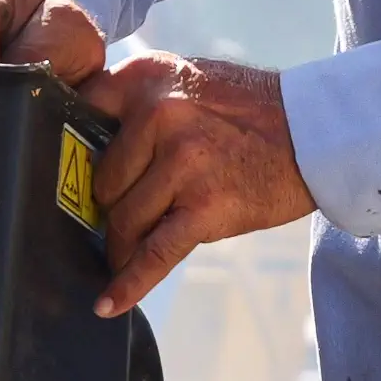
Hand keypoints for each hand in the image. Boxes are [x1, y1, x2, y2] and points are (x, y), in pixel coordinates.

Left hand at [78, 51, 313, 316]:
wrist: (315, 130)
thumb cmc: (250, 109)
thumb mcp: (189, 78)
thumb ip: (141, 99)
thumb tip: (87, 144)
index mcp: (149, 77)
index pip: (82, 112)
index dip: (72, 148)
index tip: (64, 173)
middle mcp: (160, 113)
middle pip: (103, 180)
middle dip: (110, 204)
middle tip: (129, 211)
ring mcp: (183, 161)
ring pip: (124, 221)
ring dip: (125, 243)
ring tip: (133, 249)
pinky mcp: (204, 206)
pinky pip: (154, 253)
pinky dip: (130, 283)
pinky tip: (109, 303)